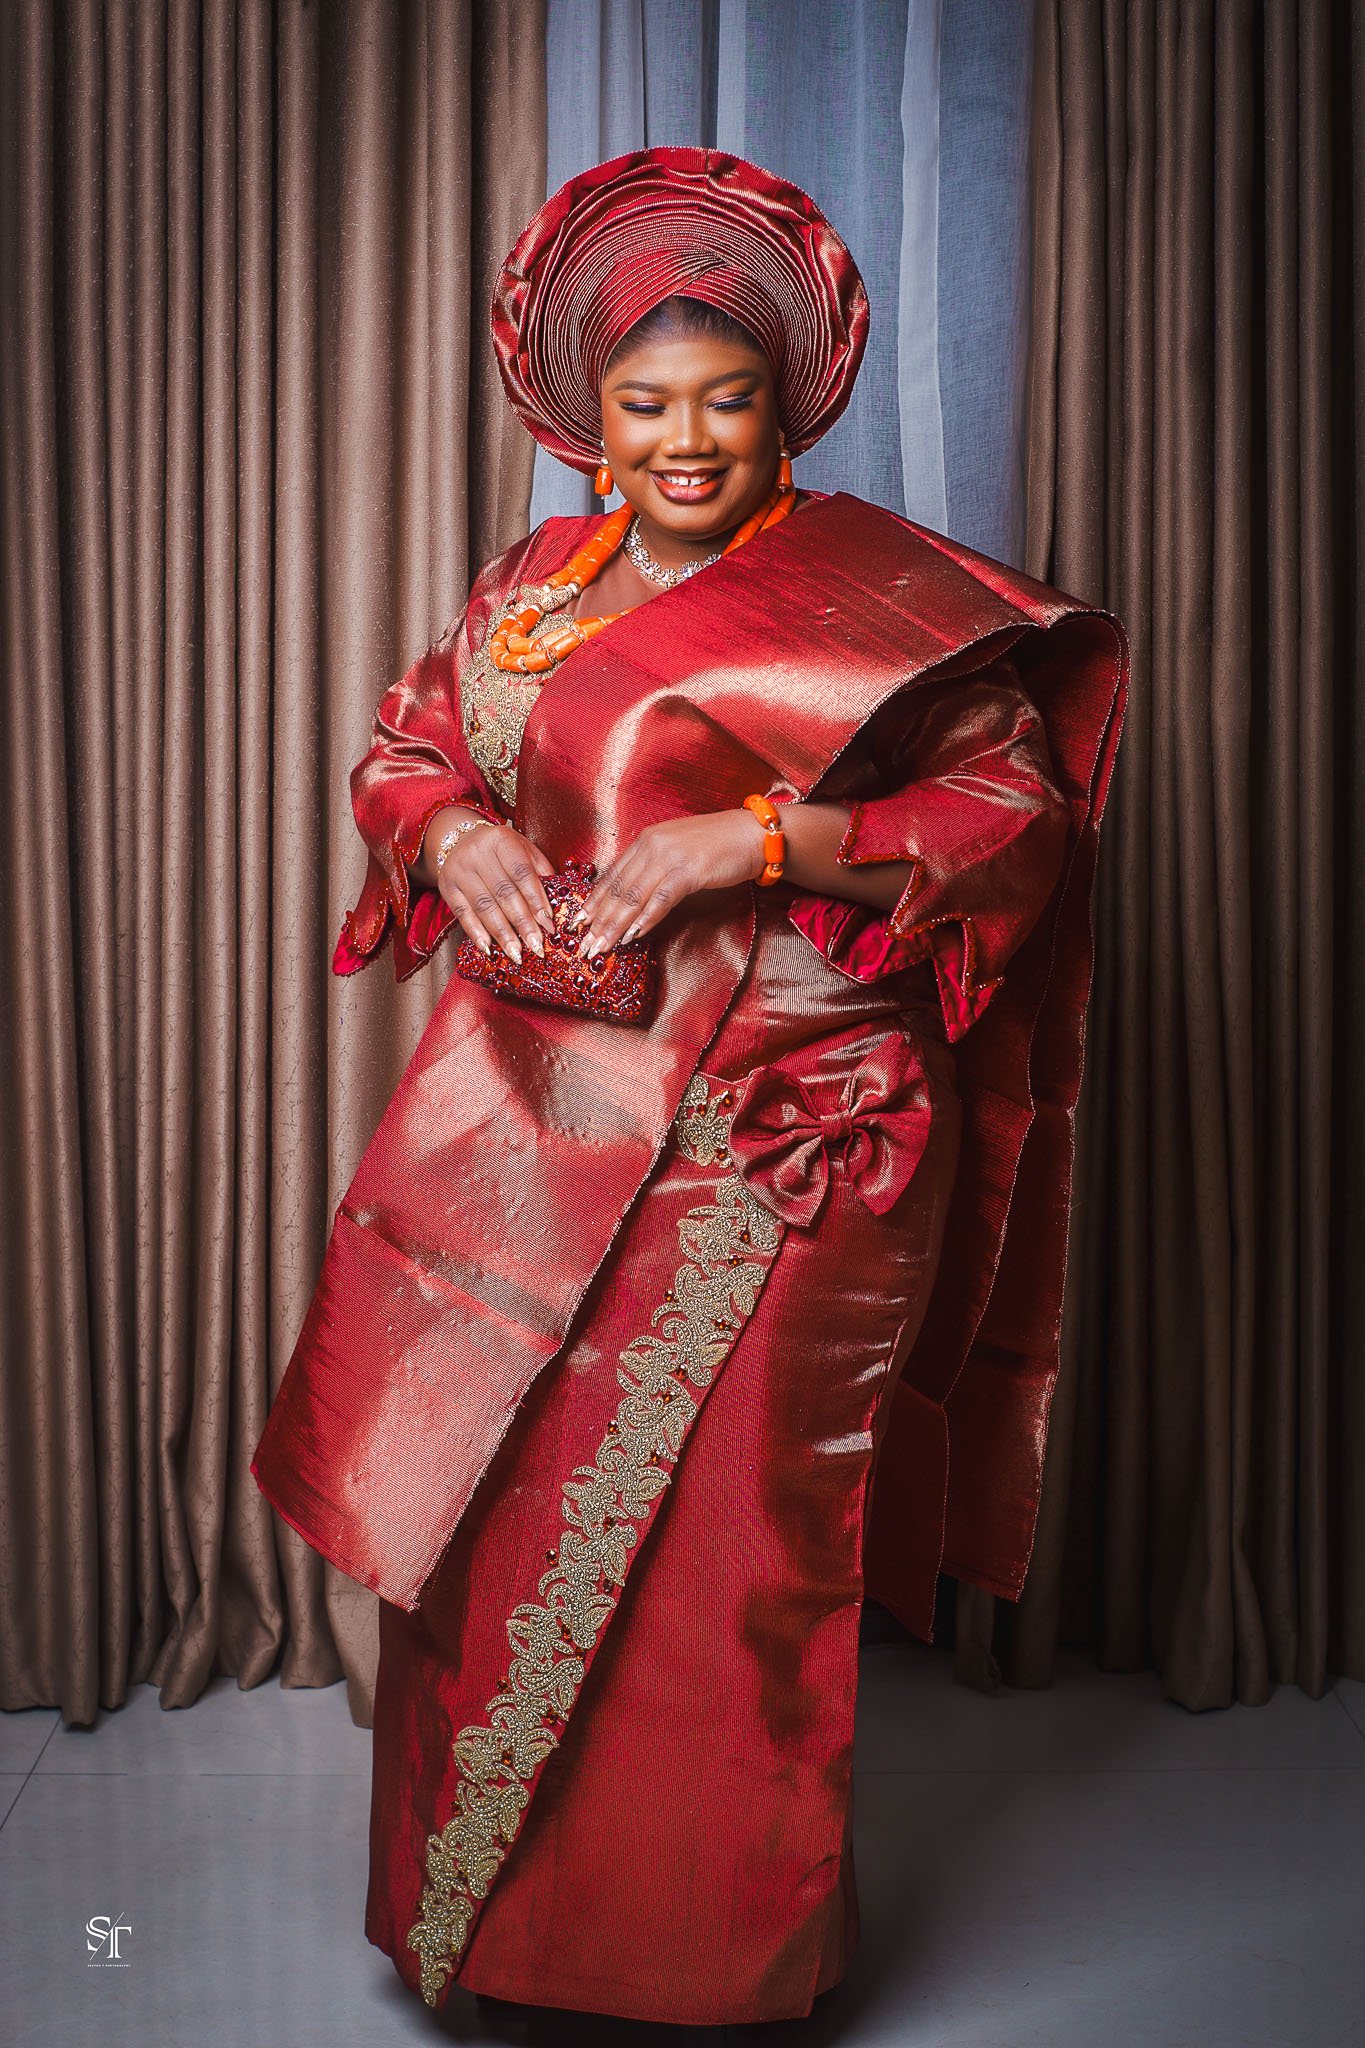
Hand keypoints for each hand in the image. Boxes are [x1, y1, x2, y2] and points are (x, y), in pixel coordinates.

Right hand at [424, 808, 554, 964]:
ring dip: (502, 933)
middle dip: (522, 923)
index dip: (536, 900)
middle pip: (503, 893)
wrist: (458, 840)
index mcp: (501, 840)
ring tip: (516, 953)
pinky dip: (476, 933)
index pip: (522, 873)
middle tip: (536, 946)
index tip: (548, 924)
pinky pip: (462, 914)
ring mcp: (459, 871)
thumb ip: (540, 870)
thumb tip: (556, 903)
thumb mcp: (523, 848)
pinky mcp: (448, 887)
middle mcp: (478, 853)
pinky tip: (488, 948)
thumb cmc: (500, 849)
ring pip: (484, 906)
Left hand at [574, 810, 766, 961]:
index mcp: (646, 840)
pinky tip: (634, 935)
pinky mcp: (689, 870)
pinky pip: (661, 899)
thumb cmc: (719, 845)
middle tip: (584, 944)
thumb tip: (635, 895)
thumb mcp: (677, 850)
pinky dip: (646, 919)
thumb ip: (654, 866)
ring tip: (602, 946)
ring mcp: (670, 857)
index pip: (612, 875)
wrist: (754, 834)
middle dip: (599, 920)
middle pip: (618, 888)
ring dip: (615, 925)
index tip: (578, 922)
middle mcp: (652, 845)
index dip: (594, 901)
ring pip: (634, 896)